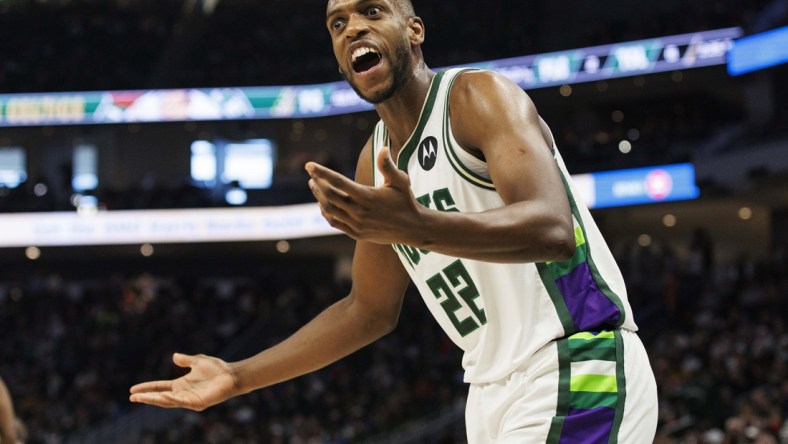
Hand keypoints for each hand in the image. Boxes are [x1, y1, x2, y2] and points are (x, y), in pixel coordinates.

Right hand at [129, 353, 238, 410]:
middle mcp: (183, 393)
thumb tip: (174, 356)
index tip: (132, 389)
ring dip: (154, 400)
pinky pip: (181, 403)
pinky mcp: (197, 403)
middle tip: (132, 397)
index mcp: (181, 384)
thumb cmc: (217, 369)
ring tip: (140, 398)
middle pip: (160, 397)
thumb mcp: (198, 361)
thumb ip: (186, 360)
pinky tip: (162, 397)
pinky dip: (171, 400)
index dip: (147, 388)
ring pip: (168, 401)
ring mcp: (189, 399)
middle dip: (146, 397)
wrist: (232, 375)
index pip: (159, 387)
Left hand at [306, 147, 425, 244]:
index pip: (338, 182)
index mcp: (367, 196)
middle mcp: (359, 211)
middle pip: (330, 196)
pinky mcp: (357, 233)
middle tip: (312, 175)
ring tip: (314, 186)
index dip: (322, 172)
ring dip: (319, 197)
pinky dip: (326, 213)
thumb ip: (388, 166)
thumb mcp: (400, 181)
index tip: (308, 165)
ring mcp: (357, 224)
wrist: (412, 229)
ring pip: (329, 210)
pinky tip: (323, 205)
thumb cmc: (406, 201)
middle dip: (318, 184)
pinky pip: (335, 223)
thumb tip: (383, 148)